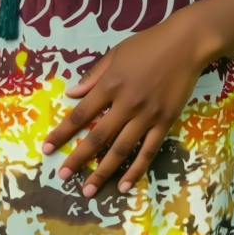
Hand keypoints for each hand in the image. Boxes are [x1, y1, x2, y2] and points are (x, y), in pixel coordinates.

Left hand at [42, 8, 212, 195]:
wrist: (186, 44)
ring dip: (103, 172)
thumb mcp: (115, 53)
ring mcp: (147, 116)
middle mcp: (126, 104)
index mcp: (110, 85)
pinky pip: (148, 151)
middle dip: (78, 159)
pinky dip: (135, 170)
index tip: (47, 148)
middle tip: (63, 176)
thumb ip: (93, 76)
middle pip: (98, 137)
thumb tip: (71, 94)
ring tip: (88, 190)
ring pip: (121, 150)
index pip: (80, 114)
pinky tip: (124, 185)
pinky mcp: (165, 122)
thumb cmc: (148, 44)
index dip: (62, 133)